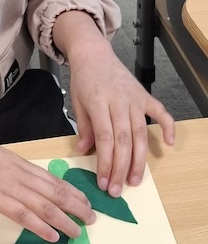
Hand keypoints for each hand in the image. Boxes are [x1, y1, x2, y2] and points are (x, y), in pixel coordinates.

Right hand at [0, 113, 95, 241]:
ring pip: (45, 203)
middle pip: (55, 190)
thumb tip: (13, 183)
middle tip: (93, 219)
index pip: (51, 177)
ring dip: (66, 219)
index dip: (71, 191)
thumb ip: (2, 169)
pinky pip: (22, 213)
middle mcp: (16, 171)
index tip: (86, 202)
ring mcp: (5, 183)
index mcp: (14, 161)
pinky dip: (41, 226)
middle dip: (77, 206)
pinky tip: (53, 236)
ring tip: (81, 231)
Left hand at [56, 17, 174, 195]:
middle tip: (117, 190)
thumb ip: (83, 127)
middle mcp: (119, 101)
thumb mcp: (76, 102)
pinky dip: (167, 127)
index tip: (103, 182)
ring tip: (134, 180)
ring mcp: (134, 98)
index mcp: (99, 103)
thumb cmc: (84, 80)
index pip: (105, 138)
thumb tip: (84, 150)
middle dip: (120, 168)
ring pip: (140, 133)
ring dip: (139, 159)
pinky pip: (160, 112)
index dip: (105, 163)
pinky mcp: (145, 96)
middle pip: (124, 140)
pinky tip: (168, 144)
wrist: (94, 54)